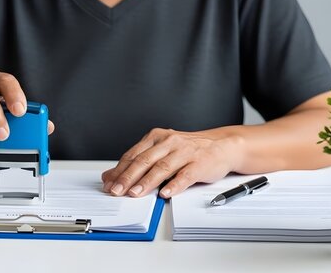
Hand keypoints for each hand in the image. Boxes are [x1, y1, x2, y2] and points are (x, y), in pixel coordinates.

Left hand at [101, 128, 239, 197]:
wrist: (222, 145)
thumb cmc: (188, 150)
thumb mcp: (162, 150)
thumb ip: (139, 161)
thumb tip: (111, 175)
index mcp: (157, 137)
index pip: (133, 155)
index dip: (119, 170)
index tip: (108, 183)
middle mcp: (169, 142)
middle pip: (144, 161)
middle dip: (127, 177)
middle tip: (116, 190)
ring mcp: (185, 152)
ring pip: (162, 168)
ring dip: (146, 182)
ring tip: (135, 194)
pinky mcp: (199, 163)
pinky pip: (185, 175)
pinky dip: (174, 185)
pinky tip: (165, 194)